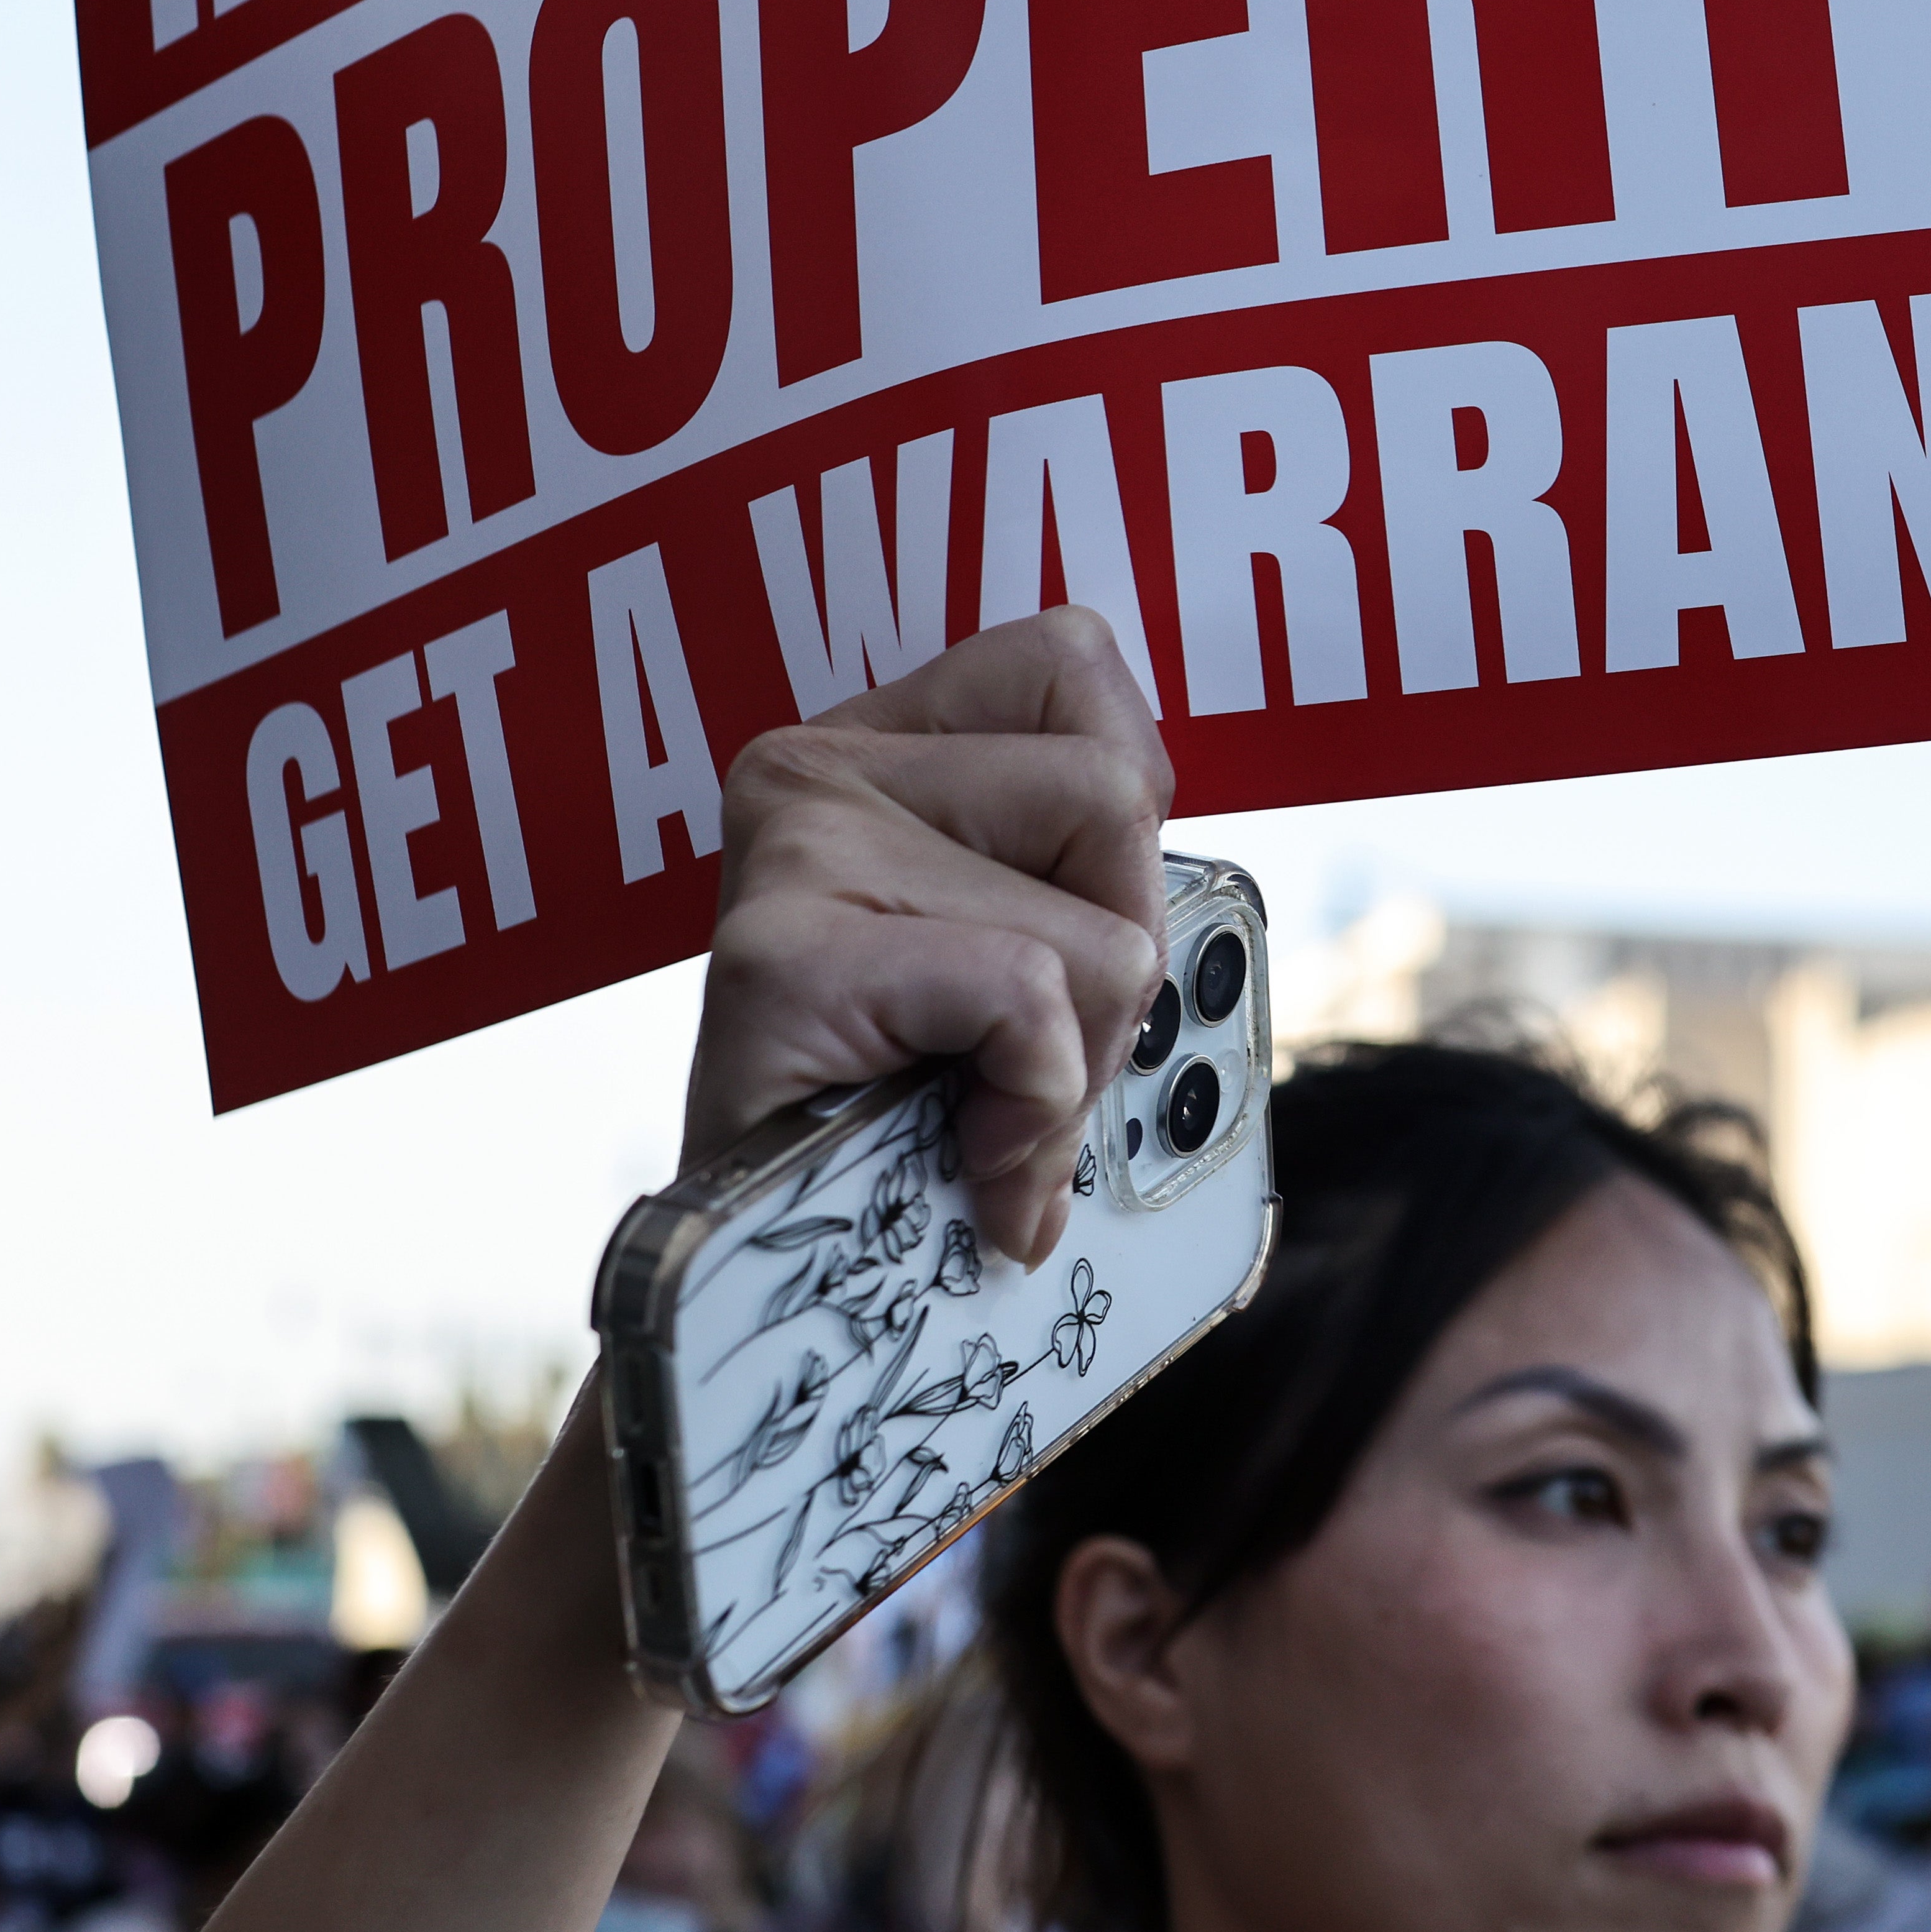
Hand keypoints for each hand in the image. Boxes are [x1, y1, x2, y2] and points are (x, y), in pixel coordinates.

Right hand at [684, 610, 1171, 1268]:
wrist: (751, 1269)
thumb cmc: (889, 1112)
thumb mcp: (1004, 953)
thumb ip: (1075, 883)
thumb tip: (1179, 908)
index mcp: (874, 741)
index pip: (1075, 661)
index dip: (1122, 810)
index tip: (1065, 914)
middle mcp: (819, 766)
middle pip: (1117, 799)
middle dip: (1121, 960)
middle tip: (1030, 1057)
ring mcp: (796, 850)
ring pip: (1094, 923)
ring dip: (1078, 1056)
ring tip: (987, 1110)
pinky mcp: (783, 958)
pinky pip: (1028, 1001)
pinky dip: (1033, 1105)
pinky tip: (964, 1150)